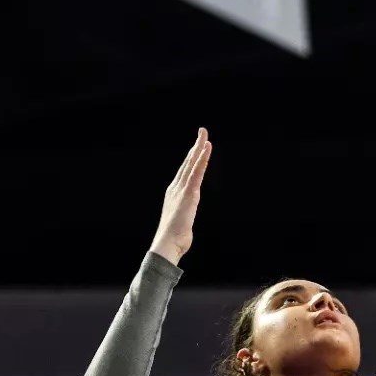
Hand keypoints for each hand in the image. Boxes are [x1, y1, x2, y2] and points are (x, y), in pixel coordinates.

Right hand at [149, 129, 210, 265]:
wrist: (168, 243)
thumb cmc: (174, 236)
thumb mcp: (180, 220)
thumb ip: (183, 214)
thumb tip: (184, 220)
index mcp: (174, 193)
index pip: (185, 171)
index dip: (191, 157)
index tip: (197, 146)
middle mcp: (176, 187)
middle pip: (187, 163)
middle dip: (195, 146)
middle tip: (202, 132)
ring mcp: (181, 189)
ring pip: (192, 164)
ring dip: (199, 148)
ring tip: (204, 135)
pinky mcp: (188, 193)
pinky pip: (197, 172)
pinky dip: (202, 159)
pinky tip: (207, 148)